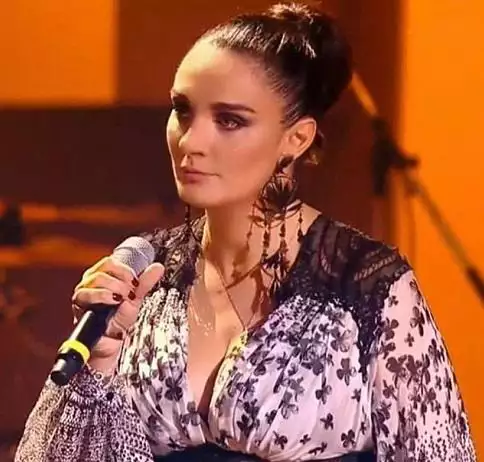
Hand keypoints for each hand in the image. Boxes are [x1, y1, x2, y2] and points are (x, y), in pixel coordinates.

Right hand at [71, 255, 163, 371]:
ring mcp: (83, 295)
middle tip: (130, 294)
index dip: (124, 271)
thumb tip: (158, 267)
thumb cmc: (119, 318)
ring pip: (95, 280)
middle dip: (121, 281)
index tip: (136, 283)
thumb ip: (146, 282)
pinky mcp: (79, 307)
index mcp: (101, 276)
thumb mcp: (136, 299)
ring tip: (123, 299)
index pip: (109, 263)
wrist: (111, 342)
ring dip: (114, 288)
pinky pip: (87, 296)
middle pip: (102, 271)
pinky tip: (114, 302)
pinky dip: (103, 296)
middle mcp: (89, 283)